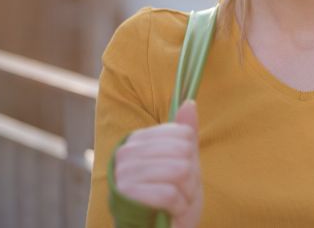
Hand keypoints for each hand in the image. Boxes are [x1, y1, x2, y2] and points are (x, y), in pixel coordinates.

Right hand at [114, 101, 203, 227]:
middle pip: (183, 151)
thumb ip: (186, 134)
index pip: (182, 134)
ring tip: (176, 202)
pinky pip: (169, 193)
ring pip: (179, 171)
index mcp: (138, 140)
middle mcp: (126, 153)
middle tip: (180, 191)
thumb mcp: (186, 163)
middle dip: (190, 178)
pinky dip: (178, 206)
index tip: (180, 175)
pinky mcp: (126, 194)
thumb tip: (189, 103)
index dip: (190, 158)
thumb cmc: (174, 199)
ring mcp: (123, 173)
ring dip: (186, 193)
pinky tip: (170, 211)